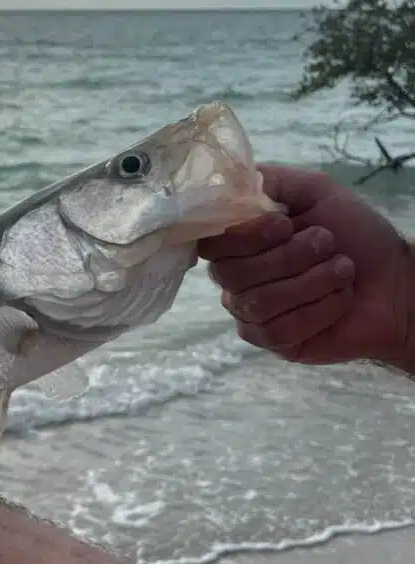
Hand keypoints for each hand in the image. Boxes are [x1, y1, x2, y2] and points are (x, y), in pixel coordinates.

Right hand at [197, 163, 414, 366]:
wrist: (396, 281)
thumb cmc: (357, 236)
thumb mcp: (317, 192)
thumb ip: (271, 181)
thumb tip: (230, 179)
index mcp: (241, 244)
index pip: (211, 244)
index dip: (243, 237)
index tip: (283, 226)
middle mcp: (237, 280)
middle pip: (231, 274)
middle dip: (288, 258)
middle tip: (329, 244)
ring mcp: (251, 314)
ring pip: (257, 303)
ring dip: (310, 283)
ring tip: (343, 271)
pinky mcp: (272, 341)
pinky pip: (278, 330)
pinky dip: (318, 311)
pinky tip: (340, 300)